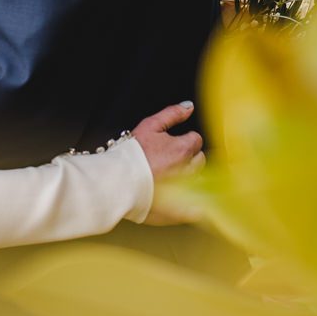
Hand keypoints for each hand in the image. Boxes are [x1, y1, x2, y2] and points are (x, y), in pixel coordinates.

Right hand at [131, 101, 204, 225]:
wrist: (117, 181)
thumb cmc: (131, 155)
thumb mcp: (150, 126)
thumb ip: (172, 114)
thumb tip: (188, 106)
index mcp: (182, 149)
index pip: (196, 140)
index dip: (184, 140)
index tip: (173, 145)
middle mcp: (188, 170)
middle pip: (199, 160)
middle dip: (189, 158)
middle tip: (170, 159)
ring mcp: (185, 190)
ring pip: (197, 180)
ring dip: (188, 176)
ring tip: (169, 176)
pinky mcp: (180, 209)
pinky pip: (195, 205)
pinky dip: (191, 201)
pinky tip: (178, 196)